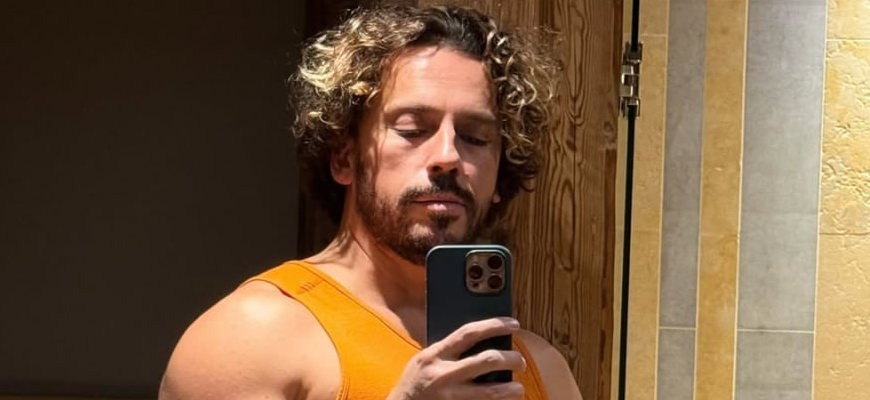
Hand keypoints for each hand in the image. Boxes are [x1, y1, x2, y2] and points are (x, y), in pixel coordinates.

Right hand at [386, 317, 526, 399]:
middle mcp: (442, 375)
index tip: (514, 323)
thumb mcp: (424, 362)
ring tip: (518, 388)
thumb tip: (481, 342)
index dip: (494, 325)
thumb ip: (447, 352)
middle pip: (487, 360)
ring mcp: (450, 398)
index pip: (469, 333)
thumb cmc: (413, 385)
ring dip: (511, 389)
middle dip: (511, 359)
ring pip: (491, 391)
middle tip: (519, 361)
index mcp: (434, 356)